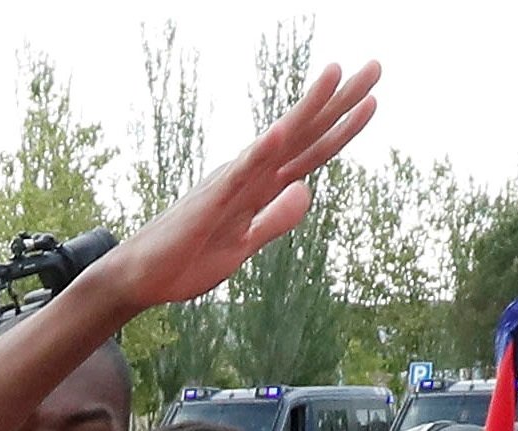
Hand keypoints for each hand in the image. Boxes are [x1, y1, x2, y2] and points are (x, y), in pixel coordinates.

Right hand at [92, 57, 380, 315]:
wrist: (141, 277)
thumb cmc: (187, 259)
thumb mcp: (245, 247)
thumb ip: (276, 220)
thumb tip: (307, 190)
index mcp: (260, 185)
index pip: (311, 151)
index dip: (343, 126)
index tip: (373, 100)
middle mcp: (250, 174)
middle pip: (304, 133)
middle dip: (340, 101)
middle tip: (375, 66)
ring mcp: (231, 183)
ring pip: (277, 141)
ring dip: (307, 108)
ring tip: (336, 74)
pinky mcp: (210, 202)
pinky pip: (239, 174)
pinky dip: (260, 152)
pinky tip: (280, 132)